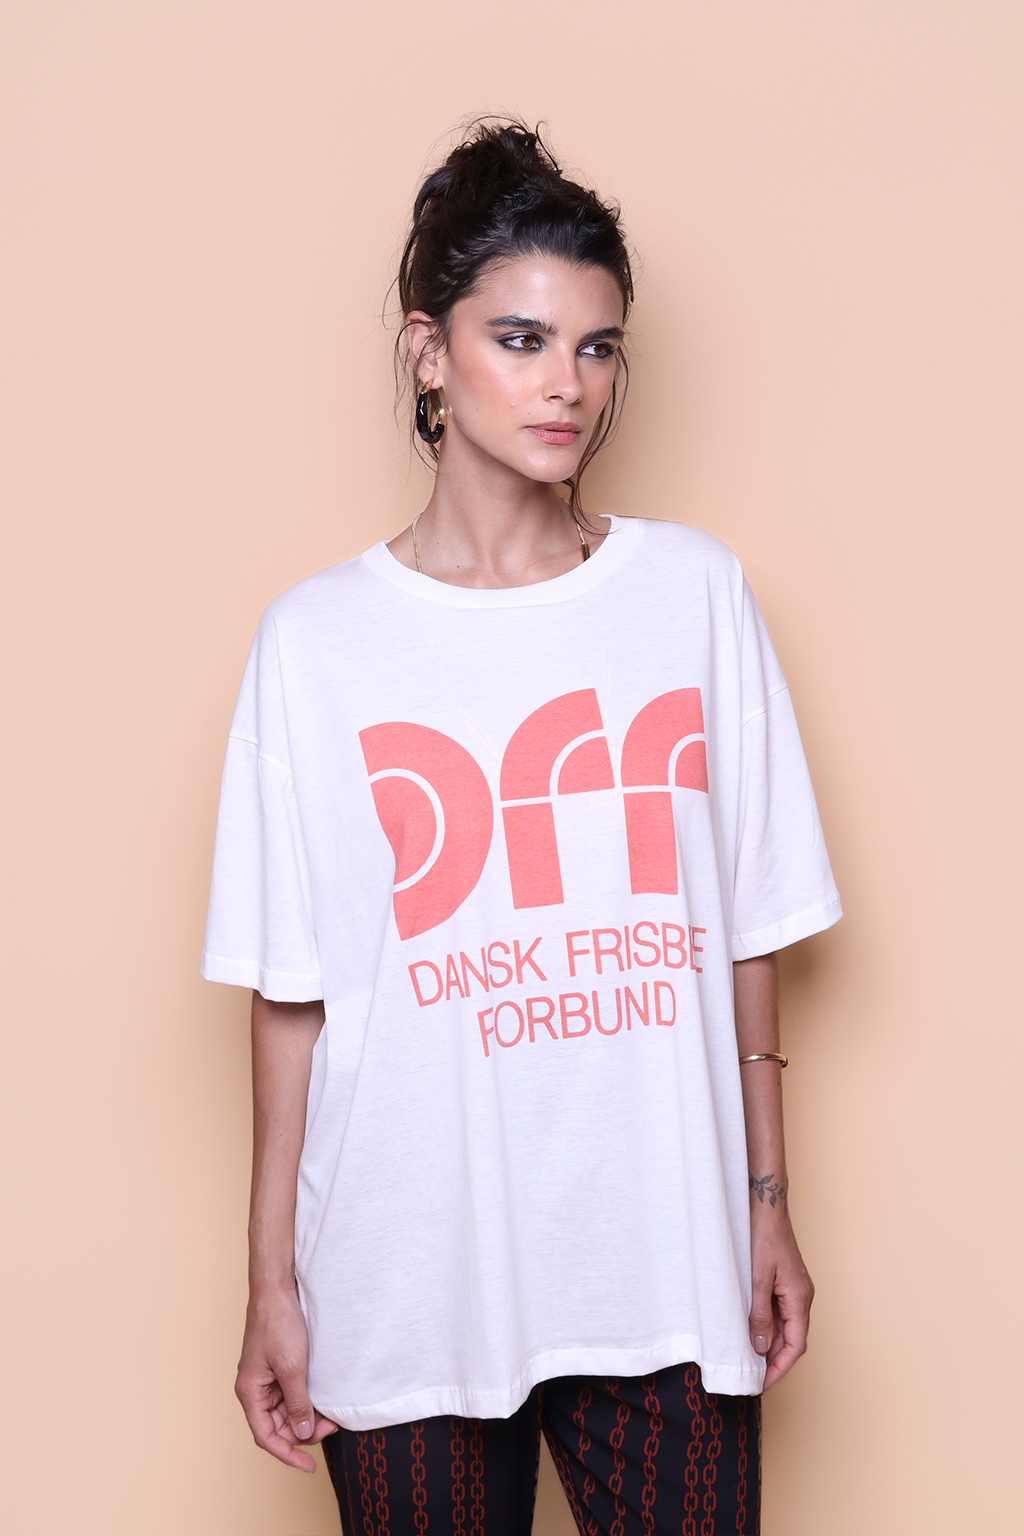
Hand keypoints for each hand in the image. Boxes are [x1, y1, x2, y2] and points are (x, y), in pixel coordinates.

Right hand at [235, 1288, 338, 1471]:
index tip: (308, 1465)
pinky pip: (291, 1395)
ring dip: (307, 1417)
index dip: (287, 1455)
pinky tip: (324, 1399)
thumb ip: (297, 1402)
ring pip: (286, 1412)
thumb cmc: (277, 1324)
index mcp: (250, 1393)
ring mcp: (266, 1380)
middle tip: (331, 1427)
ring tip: (331, 1414)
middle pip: (278, 1427)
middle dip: (303, 1433)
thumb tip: (302, 1433)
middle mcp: (255, 1390)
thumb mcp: (292, 1367)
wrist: (277, 1290)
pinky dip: (307, 1401)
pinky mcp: (278, 1369)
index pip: (266, 1437)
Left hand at [748, 1190, 814, 1390]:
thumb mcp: (758, 1278)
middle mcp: (801, 1297)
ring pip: (785, 1328)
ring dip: (770, 1346)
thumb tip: (762, 1347)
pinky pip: (779, 1314)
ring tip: (750, 1362)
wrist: (766, 1206)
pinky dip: (767, 1328)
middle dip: (775, 1362)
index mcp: (800, 1298)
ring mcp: (793, 1290)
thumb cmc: (764, 1237)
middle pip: (792, 1340)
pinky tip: (751, 1334)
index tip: (763, 1384)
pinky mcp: (784, 1284)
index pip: (795, 1345)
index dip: (780, 1368)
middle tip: (752, 1378)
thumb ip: (760, 1314)